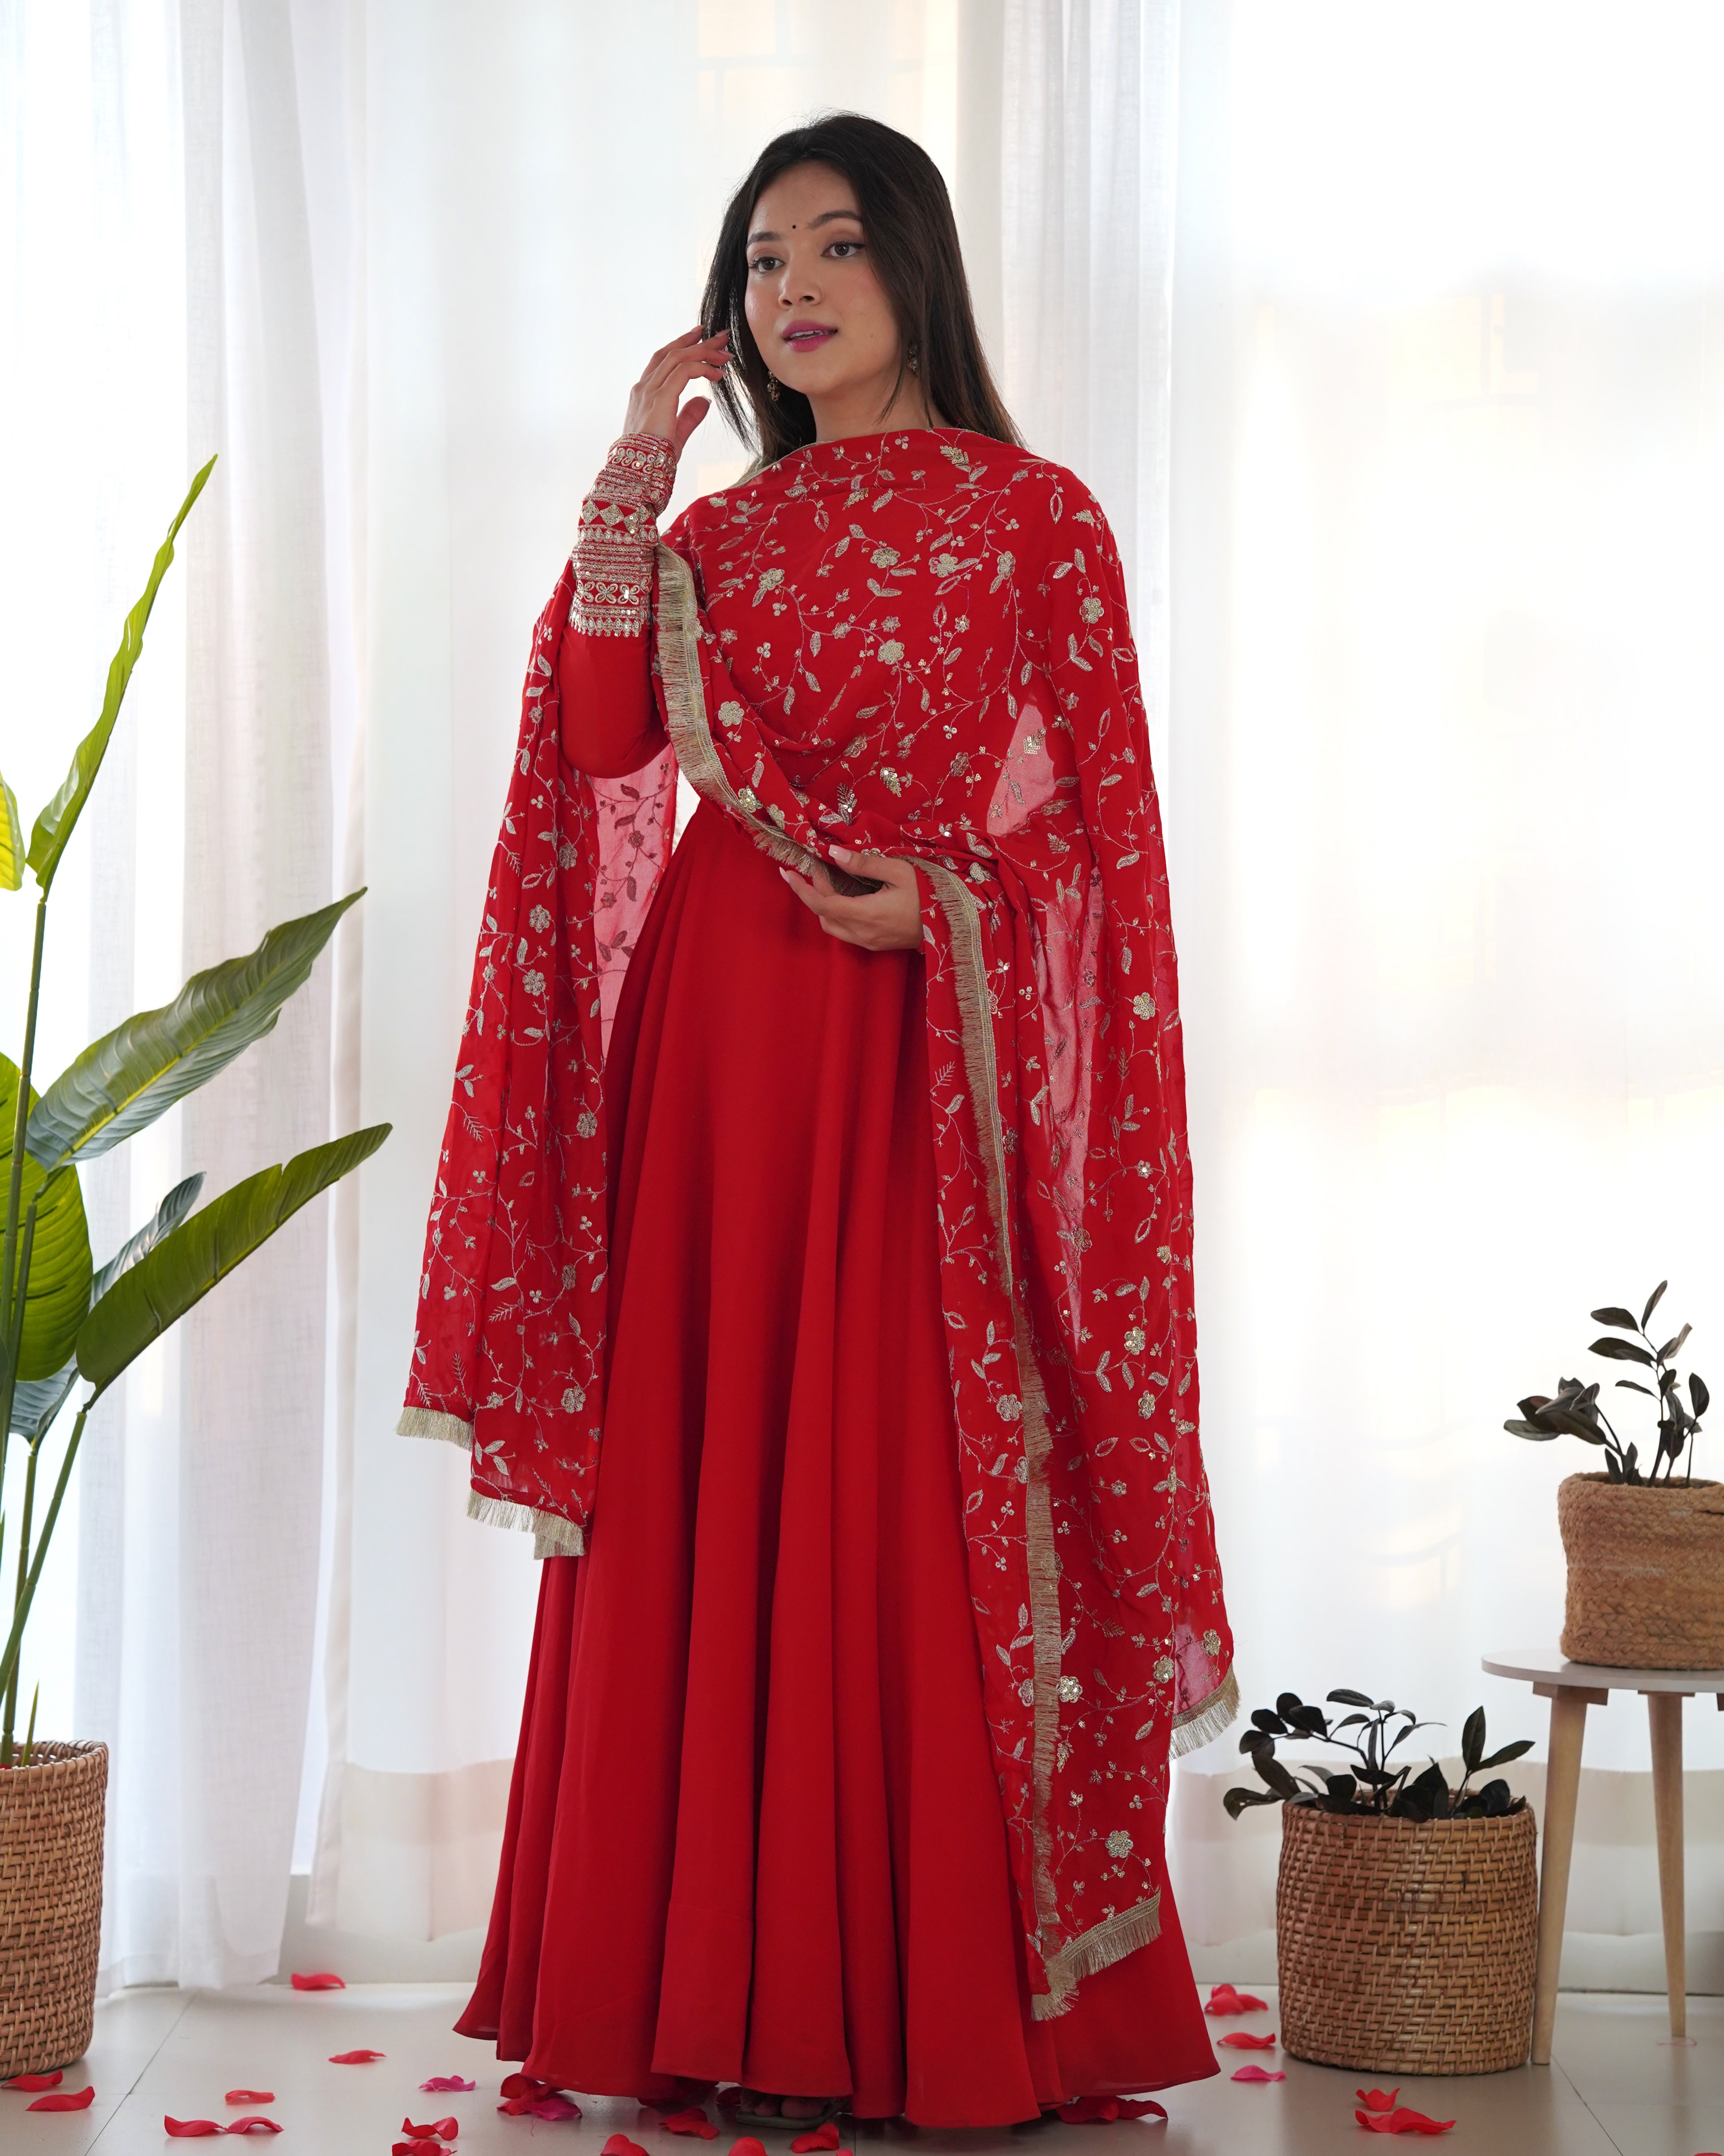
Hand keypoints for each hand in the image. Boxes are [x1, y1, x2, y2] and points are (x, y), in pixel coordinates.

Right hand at [623, 326, 728, 460]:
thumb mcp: (676, 434)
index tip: (702, 338)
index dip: (684, 347)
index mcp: (645, 394)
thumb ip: (689, 416)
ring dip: (704, 351)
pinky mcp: (660, 398)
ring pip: (678, 358)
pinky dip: (703, 368)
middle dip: (697, 342)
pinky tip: (718, 373)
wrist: (637, 472)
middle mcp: (644, 387)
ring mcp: (649, 391)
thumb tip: (704, 401)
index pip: (664, 361)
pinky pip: (684, 372)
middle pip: (672, 353)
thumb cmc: (652, 460)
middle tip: (720, 336)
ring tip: (725, 353)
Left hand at [778, 846, 924, 951]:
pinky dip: (838, 914)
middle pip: (823, 917)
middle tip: (816, 869)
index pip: (822, 904)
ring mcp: (870, 943)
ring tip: (829, 881)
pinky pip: (847, 932)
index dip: (802, 889)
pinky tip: (845, 898)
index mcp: (867, 914)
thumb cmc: (929, 892)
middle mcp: (863, 934)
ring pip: (834, 927)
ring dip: (825, 906)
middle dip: (814, 893)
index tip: (788, 873)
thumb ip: (864, 863)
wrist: (953, 924)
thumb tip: (833, 853)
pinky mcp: (877, 945)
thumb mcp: (899, 870)